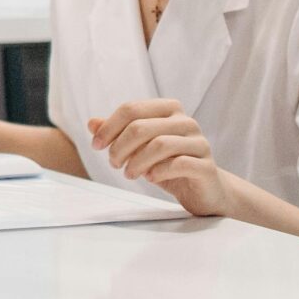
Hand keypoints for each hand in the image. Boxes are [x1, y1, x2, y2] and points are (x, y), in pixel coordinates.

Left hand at [90, 99, 230, 214]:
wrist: (203, 189)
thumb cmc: (167, 164)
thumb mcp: (138, 148)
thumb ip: (117, 134)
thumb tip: (92, 123)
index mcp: (168, 110)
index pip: (131, 109)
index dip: (108, 127)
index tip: (96, 146)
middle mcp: (186, 122)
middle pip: (141, 127)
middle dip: (119, 147)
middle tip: (114, 164)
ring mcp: (199, 143)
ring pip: (160, 144)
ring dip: (136, 162)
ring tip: (129, 174)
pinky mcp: (206, 166)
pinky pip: (179, 164)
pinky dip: (158, 171)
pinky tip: (150, 178)